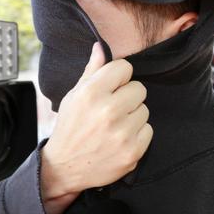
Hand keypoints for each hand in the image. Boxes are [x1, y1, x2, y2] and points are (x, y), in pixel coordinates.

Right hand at [40, 43, 152, 212]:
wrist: (65, 167)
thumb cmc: (71, 127)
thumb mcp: (74, 96)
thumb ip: (92, 71)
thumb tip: (101, 46)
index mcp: (91, 92)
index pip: (125, 68)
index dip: (118, 77)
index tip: (111, 88)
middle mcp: (108, 111)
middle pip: (139, 89)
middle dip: (128, 97)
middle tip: (112, 109)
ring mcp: (122, 133)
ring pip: (145, 110)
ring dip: (133, 116)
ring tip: (115, 126)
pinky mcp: (133, 151)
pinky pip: (148, 130)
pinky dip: (137, 134)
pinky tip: (120, 139)